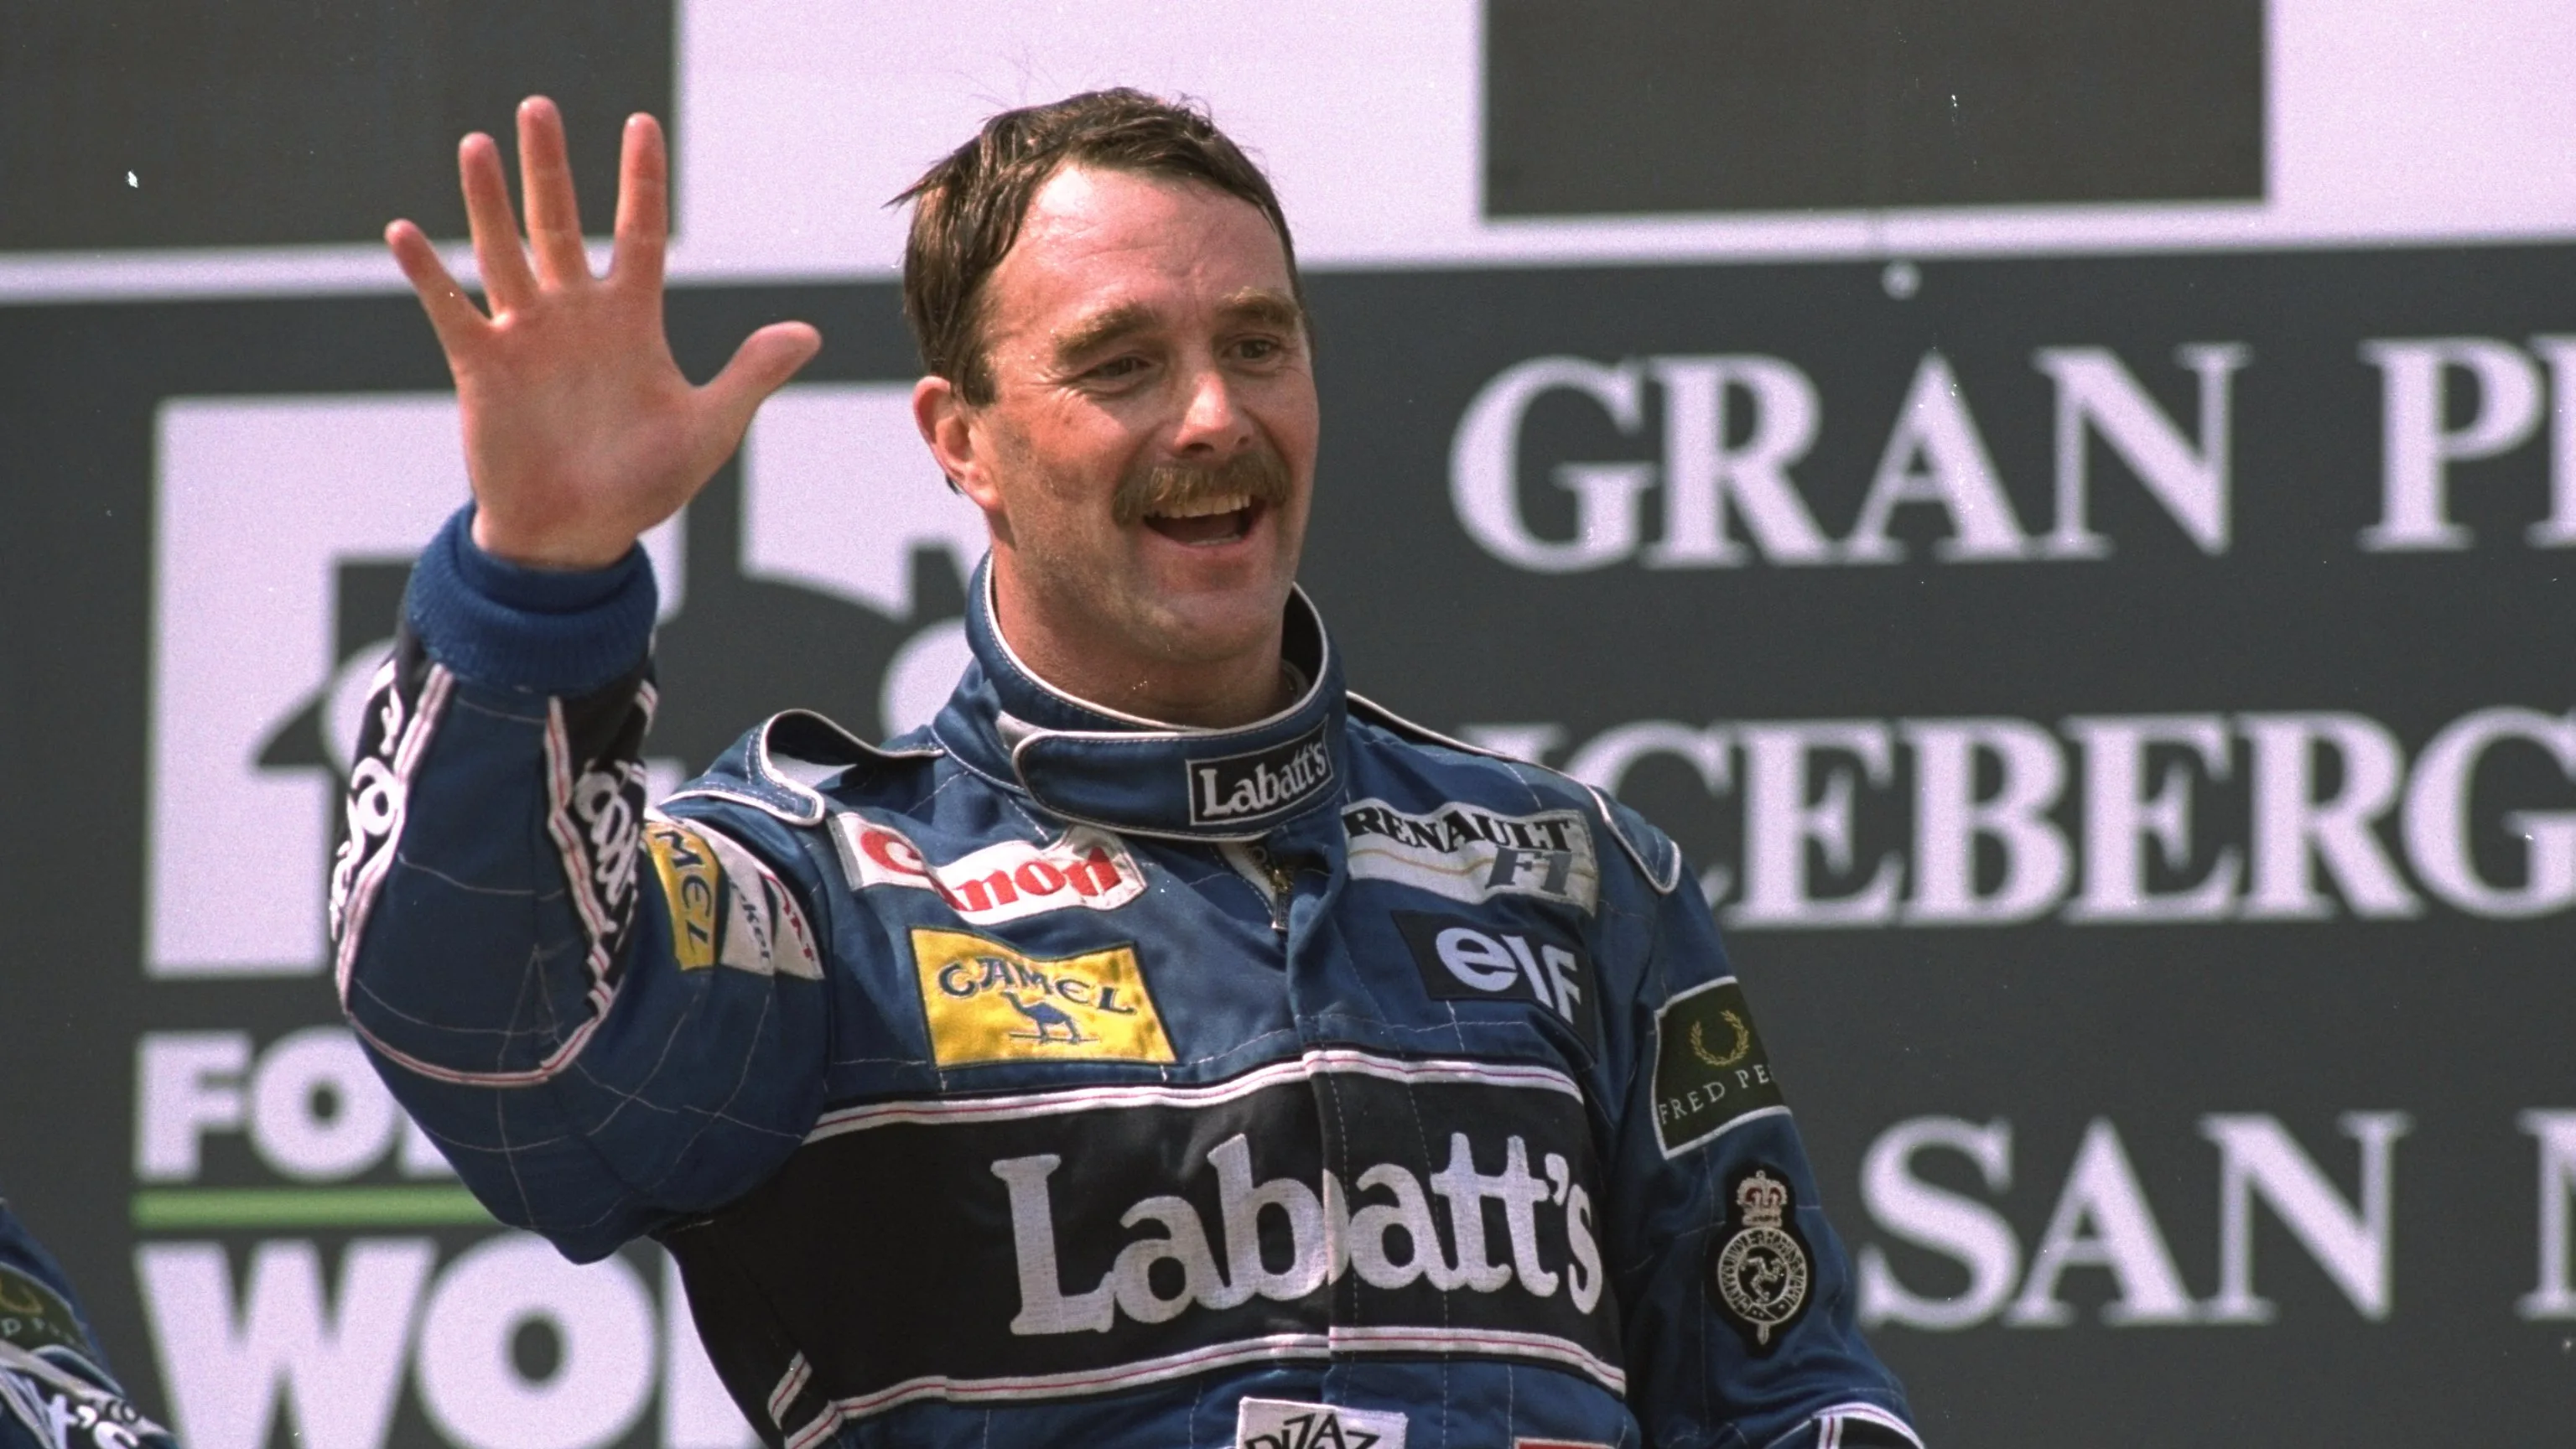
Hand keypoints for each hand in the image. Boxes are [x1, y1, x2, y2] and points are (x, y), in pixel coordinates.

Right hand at [385, 97, 820, 568]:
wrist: (577, 538)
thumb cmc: (643, 484)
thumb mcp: (709, 428)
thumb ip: (751, 375)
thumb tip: (809, 333)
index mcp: (631, 320)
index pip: (639, 232)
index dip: (642, 180)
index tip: (642, 123)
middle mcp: (575, 315)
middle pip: (559, 223)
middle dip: (550, 167)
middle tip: (538, 105)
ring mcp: (526, 336)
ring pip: (503, 251)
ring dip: (488, 201)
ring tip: (476, 144)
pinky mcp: (482, 367)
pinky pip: (452, 310)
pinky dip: (428, 274)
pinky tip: (403, 231)